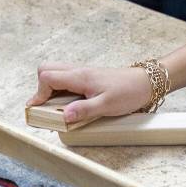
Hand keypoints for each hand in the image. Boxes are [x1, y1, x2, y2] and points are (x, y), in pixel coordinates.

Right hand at [26, 62, 154, 123]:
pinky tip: (72, 102)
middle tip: (48, 106)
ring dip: (52, 88)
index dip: (39, 93)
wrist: (146, 82)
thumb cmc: (129, 92)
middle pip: (47, 70)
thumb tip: (63, 116)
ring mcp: (83, 72)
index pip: (47, 77)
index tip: (39, 109)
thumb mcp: (106, 105)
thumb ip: (84, 110)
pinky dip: (63, 88)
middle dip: (42, 88)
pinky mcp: (89, 77)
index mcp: (79, 76)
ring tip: (59, 106)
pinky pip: (68, 78)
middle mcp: (78, 71)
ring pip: (57, 73)